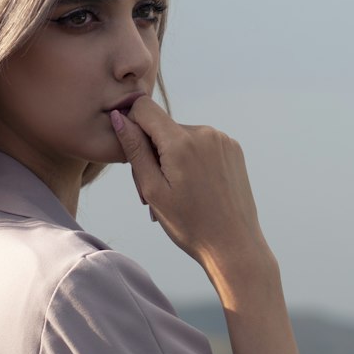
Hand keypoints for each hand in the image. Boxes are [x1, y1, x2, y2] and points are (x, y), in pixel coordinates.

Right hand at [109, 96, 275, 275]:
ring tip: (178, 192)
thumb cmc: (189, 224)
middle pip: (163, 126)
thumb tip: (119, 117)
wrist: (233, 245)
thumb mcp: (152, 189)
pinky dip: (192, 158)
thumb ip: (134, 149)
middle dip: (153, 150)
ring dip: (173, 156)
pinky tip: (196, 187)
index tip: (134, 153)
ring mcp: (222, 139)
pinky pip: (202, 143)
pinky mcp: (233, 148)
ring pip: (182, 136)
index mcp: (181, 142)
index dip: (132, 125)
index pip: (144, 108)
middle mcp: (205, 132)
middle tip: (156, 189)